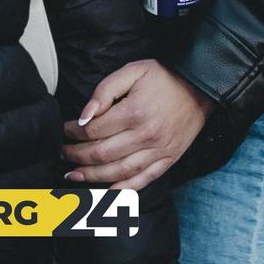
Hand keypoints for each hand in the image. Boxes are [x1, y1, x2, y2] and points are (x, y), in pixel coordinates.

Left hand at [61, 60, 210, 189]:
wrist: (200, 86)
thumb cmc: (164, 77)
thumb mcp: (133, 71)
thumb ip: (105, 90)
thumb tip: (84, 115)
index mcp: (134, 112)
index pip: (94, 130)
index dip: (73, 132)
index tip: (64, 130)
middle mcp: (145, 136)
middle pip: (102, 153)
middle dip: (77, 155)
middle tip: (63, 153)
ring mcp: (158, 151)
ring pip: (118, 171)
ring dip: (92, 176)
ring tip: (74, 175)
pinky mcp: (168, 159)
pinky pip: (143, 180)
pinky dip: (123, 189)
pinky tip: (106, 193)